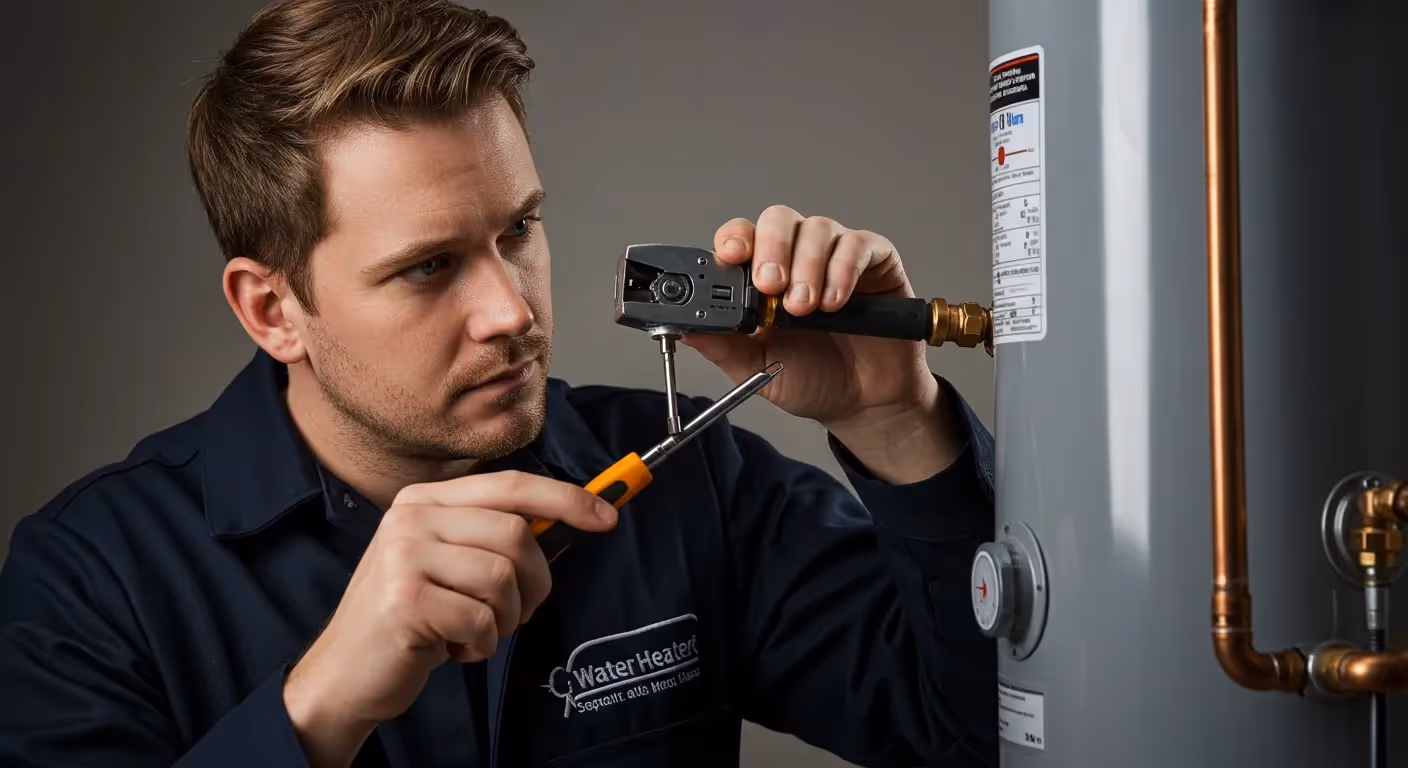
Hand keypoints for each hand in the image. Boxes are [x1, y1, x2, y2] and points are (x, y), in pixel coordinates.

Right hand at [281, 471, 617, 766]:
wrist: (347, 672)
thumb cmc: (413, 619)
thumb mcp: (450, 564)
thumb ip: (496, 538)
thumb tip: (576, 519)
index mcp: (425, 500)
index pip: (511, 485)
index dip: (565, 499)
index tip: (606, 517)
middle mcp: (411, 517)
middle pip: (516, 534)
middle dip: (535, 583)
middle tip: (516, 613)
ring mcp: (402, 555)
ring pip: (503, 578)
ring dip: (505, 619)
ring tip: (475, 630)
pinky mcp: (404, 600)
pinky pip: (481, 619)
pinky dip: (481, 644)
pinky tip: (452, 647)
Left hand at [682, 206, 962, 482]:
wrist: (864, 402)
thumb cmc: (812, 379)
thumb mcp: (757, 368)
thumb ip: (723, 345)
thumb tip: (684, 327)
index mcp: (761, 279)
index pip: (741, 239)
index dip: (733, 240)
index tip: (731, 257)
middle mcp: (796, 257)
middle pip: (776, 220)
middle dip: (771, 249)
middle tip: (770, 286)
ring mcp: (834, 256)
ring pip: (816, 228)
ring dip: (807, 266)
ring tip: (806, 308)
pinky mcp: (874, 261)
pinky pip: (856, 244)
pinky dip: (842, 270)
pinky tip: (834, 301)